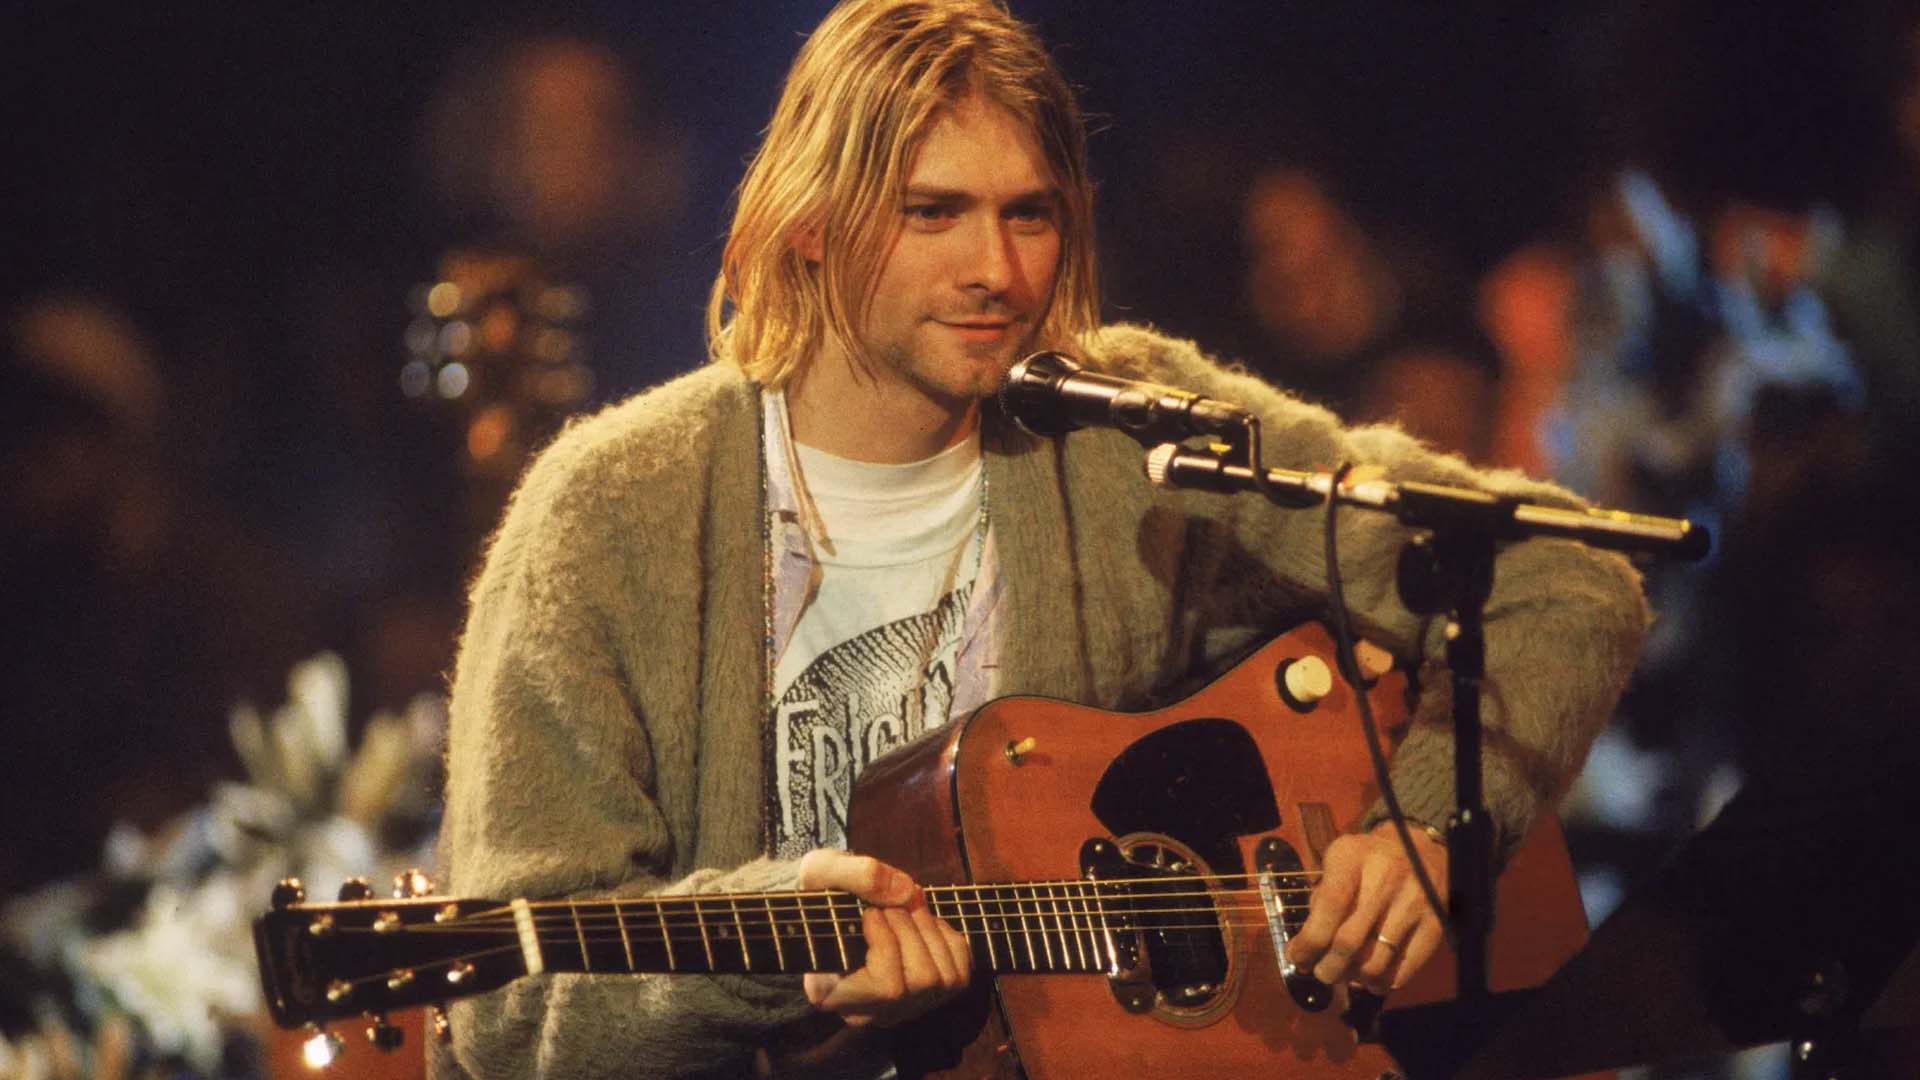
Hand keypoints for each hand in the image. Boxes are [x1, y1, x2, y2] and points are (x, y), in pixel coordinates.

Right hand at [795, 849, 971, 1026]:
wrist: (831, 906)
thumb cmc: (822, 891)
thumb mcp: (822, 870)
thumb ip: (856, 874)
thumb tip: (906, 891)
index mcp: (830, 994)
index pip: (886, 987)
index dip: (889, 943)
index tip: (871, 913)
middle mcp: (868, 1012)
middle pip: (921, 980)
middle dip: (912, 929)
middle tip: (890, 904)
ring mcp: (898, 1010)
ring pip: (943, 979)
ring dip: (929, 931)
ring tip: (905, 907)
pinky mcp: (924, 999)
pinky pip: (958, 974)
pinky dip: (947, 940)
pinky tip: (921, 923)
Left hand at [1284, 821, 1448, 993]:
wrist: (1418, 847)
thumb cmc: (1367, 860)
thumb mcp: (1338, 860)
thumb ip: (1321, 897)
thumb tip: (1304, 947)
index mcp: (1354, 858)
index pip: (1330, 906)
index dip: (1309, 941)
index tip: (1298, 957)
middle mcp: (1387, 879)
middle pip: (1349, 942)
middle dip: (1327, 968)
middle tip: (1320, 972)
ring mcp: (1414, 904)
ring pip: (1374, 964)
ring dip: (1353, 979)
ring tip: (1344, 975)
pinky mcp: (1434, 926)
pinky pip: (1402, 971)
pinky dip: (1380, 983)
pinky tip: (1370, 977)